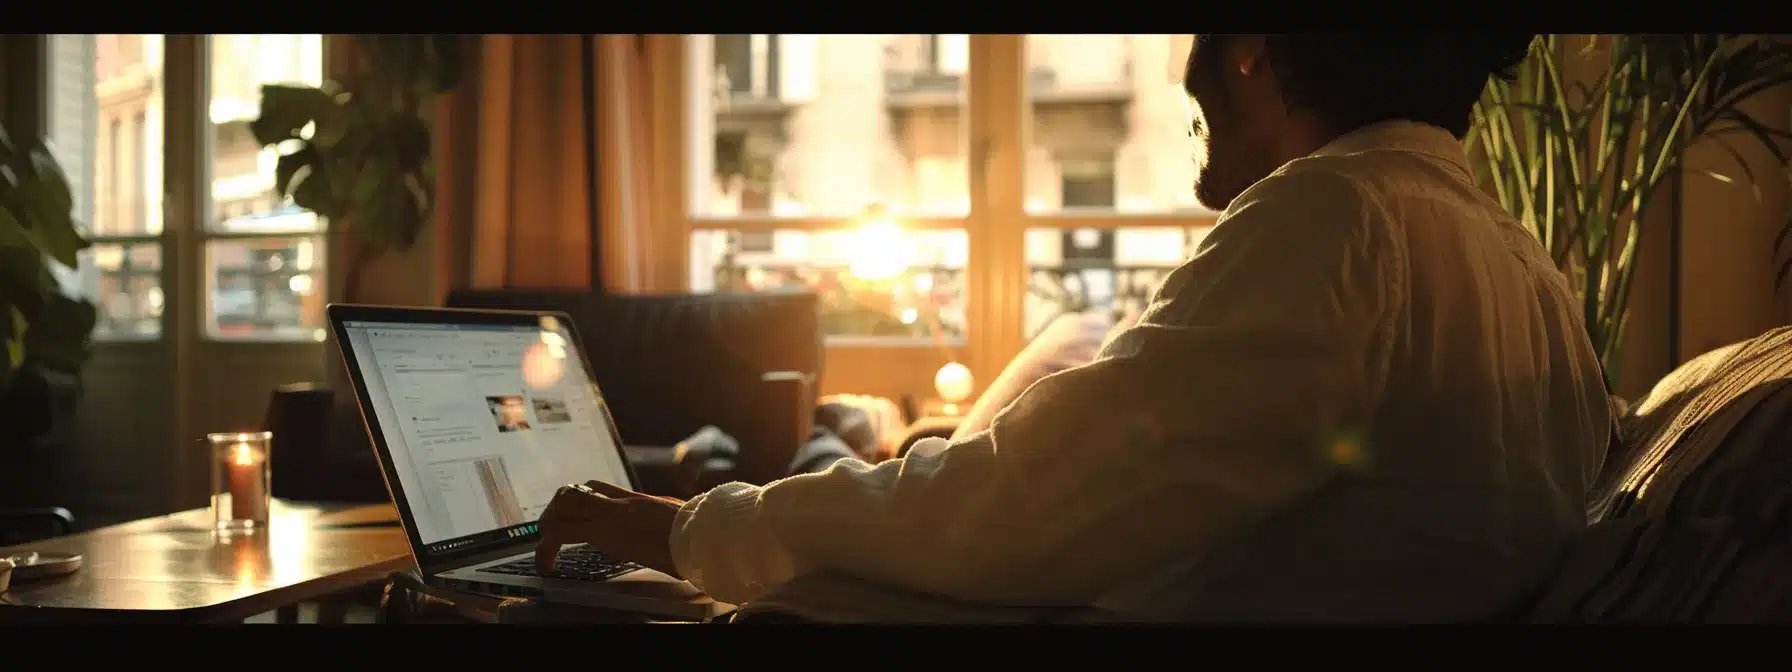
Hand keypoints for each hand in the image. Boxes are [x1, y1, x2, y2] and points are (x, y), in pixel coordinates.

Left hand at [535, 480, 684, 578]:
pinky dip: (547, 548)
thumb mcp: (679, 519)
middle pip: (574, 492)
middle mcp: (620, 502)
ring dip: (548, 527)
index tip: (572, 515)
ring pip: (564, 506)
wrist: (702, 534)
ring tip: (544, 551)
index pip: (596, 488)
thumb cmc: (699, 532)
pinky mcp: (605, 532)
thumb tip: (674, 528)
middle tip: (550, 530)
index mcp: (636, 500)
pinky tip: (546, 566)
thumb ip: (666, 521)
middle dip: (556, 510)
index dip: (578, 499)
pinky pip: (563, 533)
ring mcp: (611, 514)